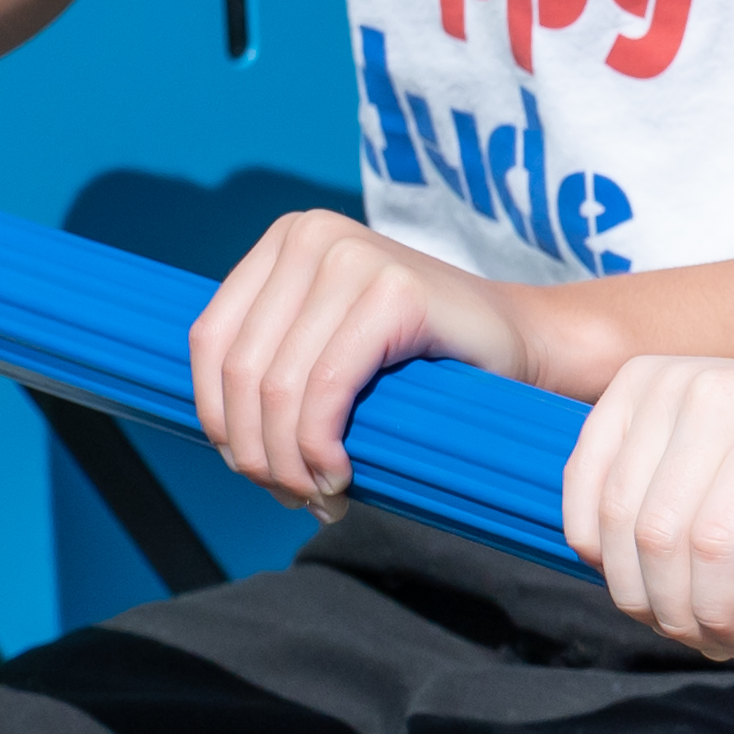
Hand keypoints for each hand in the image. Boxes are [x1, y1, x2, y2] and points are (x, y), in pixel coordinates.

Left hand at [188, 211, 527, 508]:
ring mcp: (351, 257)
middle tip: (292, 496)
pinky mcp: (391, 291)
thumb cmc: (423, 363)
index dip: (218, 420)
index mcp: (285, 241)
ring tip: (319, 495)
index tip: (253, 472)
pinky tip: (340, 476)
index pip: (209, 341)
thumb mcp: (329, 346)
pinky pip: (326, 389)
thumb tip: (215, 434)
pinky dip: (321, 447)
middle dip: (256, 452)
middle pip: (241, 370)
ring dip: (289, 461)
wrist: (524, 345)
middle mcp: (310, 236)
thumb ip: (274, 363)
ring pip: (279, 387)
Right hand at [559, 352, 733, 658]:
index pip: (715, 546)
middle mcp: (716, 389)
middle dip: (673, 614)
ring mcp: (667, 380)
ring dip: (632, 589)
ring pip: (611, 520)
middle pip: (656, 538)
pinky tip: (634, 574)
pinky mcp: (632, 382)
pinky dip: (591, 545)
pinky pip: (582, 484)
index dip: (717, 615)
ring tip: (676, 614)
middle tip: (707, 641)